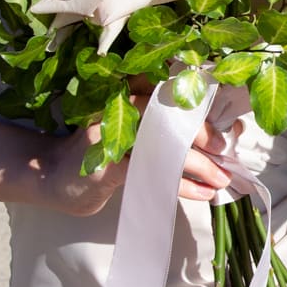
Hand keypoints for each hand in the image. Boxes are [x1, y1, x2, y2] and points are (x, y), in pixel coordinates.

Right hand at [36, 111, 233, 213]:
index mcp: (128, 94)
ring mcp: (112, 135)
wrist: (55, 178)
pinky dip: (182, 185)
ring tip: (222, 180)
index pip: (173, 93)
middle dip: (206, 136)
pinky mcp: (108, 164)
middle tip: (228, 153)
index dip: (206, 108)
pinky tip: (202, 194)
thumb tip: (221, 136)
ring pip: (167, 145)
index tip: (232, 128)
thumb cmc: (104, 157)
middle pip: (173, 116)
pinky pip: (154, 172)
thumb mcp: (134, 136)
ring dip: (201, 165)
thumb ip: (166, 129)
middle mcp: (120, 108)